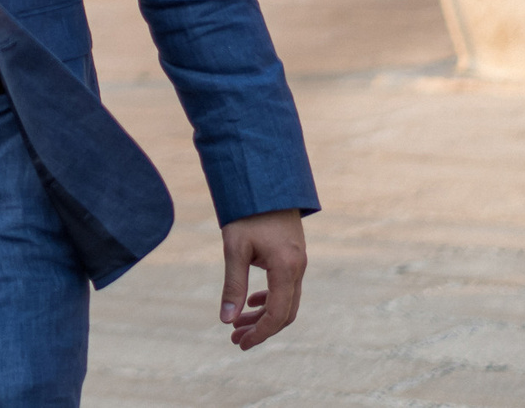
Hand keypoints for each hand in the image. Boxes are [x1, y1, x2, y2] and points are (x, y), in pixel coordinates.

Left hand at [219, 209, 305, 348]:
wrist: (266, 180)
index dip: (260, 333)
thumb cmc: (247, 212)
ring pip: (285, 301)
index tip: (240, 343)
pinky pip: (286, 287)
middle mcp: (298, 268)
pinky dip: (270, 299)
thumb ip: (233, 285)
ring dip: (263, 315)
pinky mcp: (293, 256)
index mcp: (286, 267)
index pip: (277, 314)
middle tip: (235, 339)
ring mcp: (298, 262)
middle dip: (261, 329)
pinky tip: (251, 301)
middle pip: (284, 312)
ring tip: (237, 324)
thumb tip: (226, 320)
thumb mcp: (234, 248)